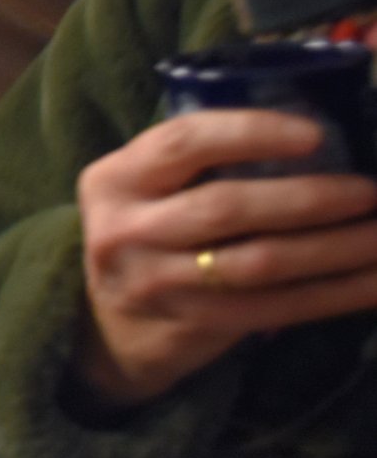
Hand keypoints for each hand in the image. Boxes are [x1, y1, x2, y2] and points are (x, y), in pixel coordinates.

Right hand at [74, 108, 376, 409]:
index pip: (183, 142)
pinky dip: (335, 293)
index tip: (316, 134)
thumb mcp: (146, 187)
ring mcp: (156, 283)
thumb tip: (312, 133)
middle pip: (226, 207)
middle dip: (309, 197)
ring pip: (259, 262)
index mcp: (114, 179)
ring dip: (334, 248)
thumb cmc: (146, 231)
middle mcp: (126, 229)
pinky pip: (277, 307)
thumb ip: (199, 161)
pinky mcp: (195, 325)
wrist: (107, 324)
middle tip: (370, 190)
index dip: (251, 132)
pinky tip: (375, 280)